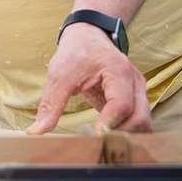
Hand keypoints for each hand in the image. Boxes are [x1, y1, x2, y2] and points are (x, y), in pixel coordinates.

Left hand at [26, 21, 151, 134]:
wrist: (88, 36)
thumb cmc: (76, 53)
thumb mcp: (59, 75)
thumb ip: (51, 104)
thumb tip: (36, 132)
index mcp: (118, 71)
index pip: (122, 105)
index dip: (109, 124)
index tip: (93, 135)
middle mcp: (135, 82)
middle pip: (139, 118)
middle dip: (120, 134)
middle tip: (97, 143)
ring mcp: (139, 91)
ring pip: (144, 123)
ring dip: (126, 136)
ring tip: (102, 142)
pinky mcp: (136, 100)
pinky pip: (140, 122)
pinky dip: (128, 133)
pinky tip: (109, 138)